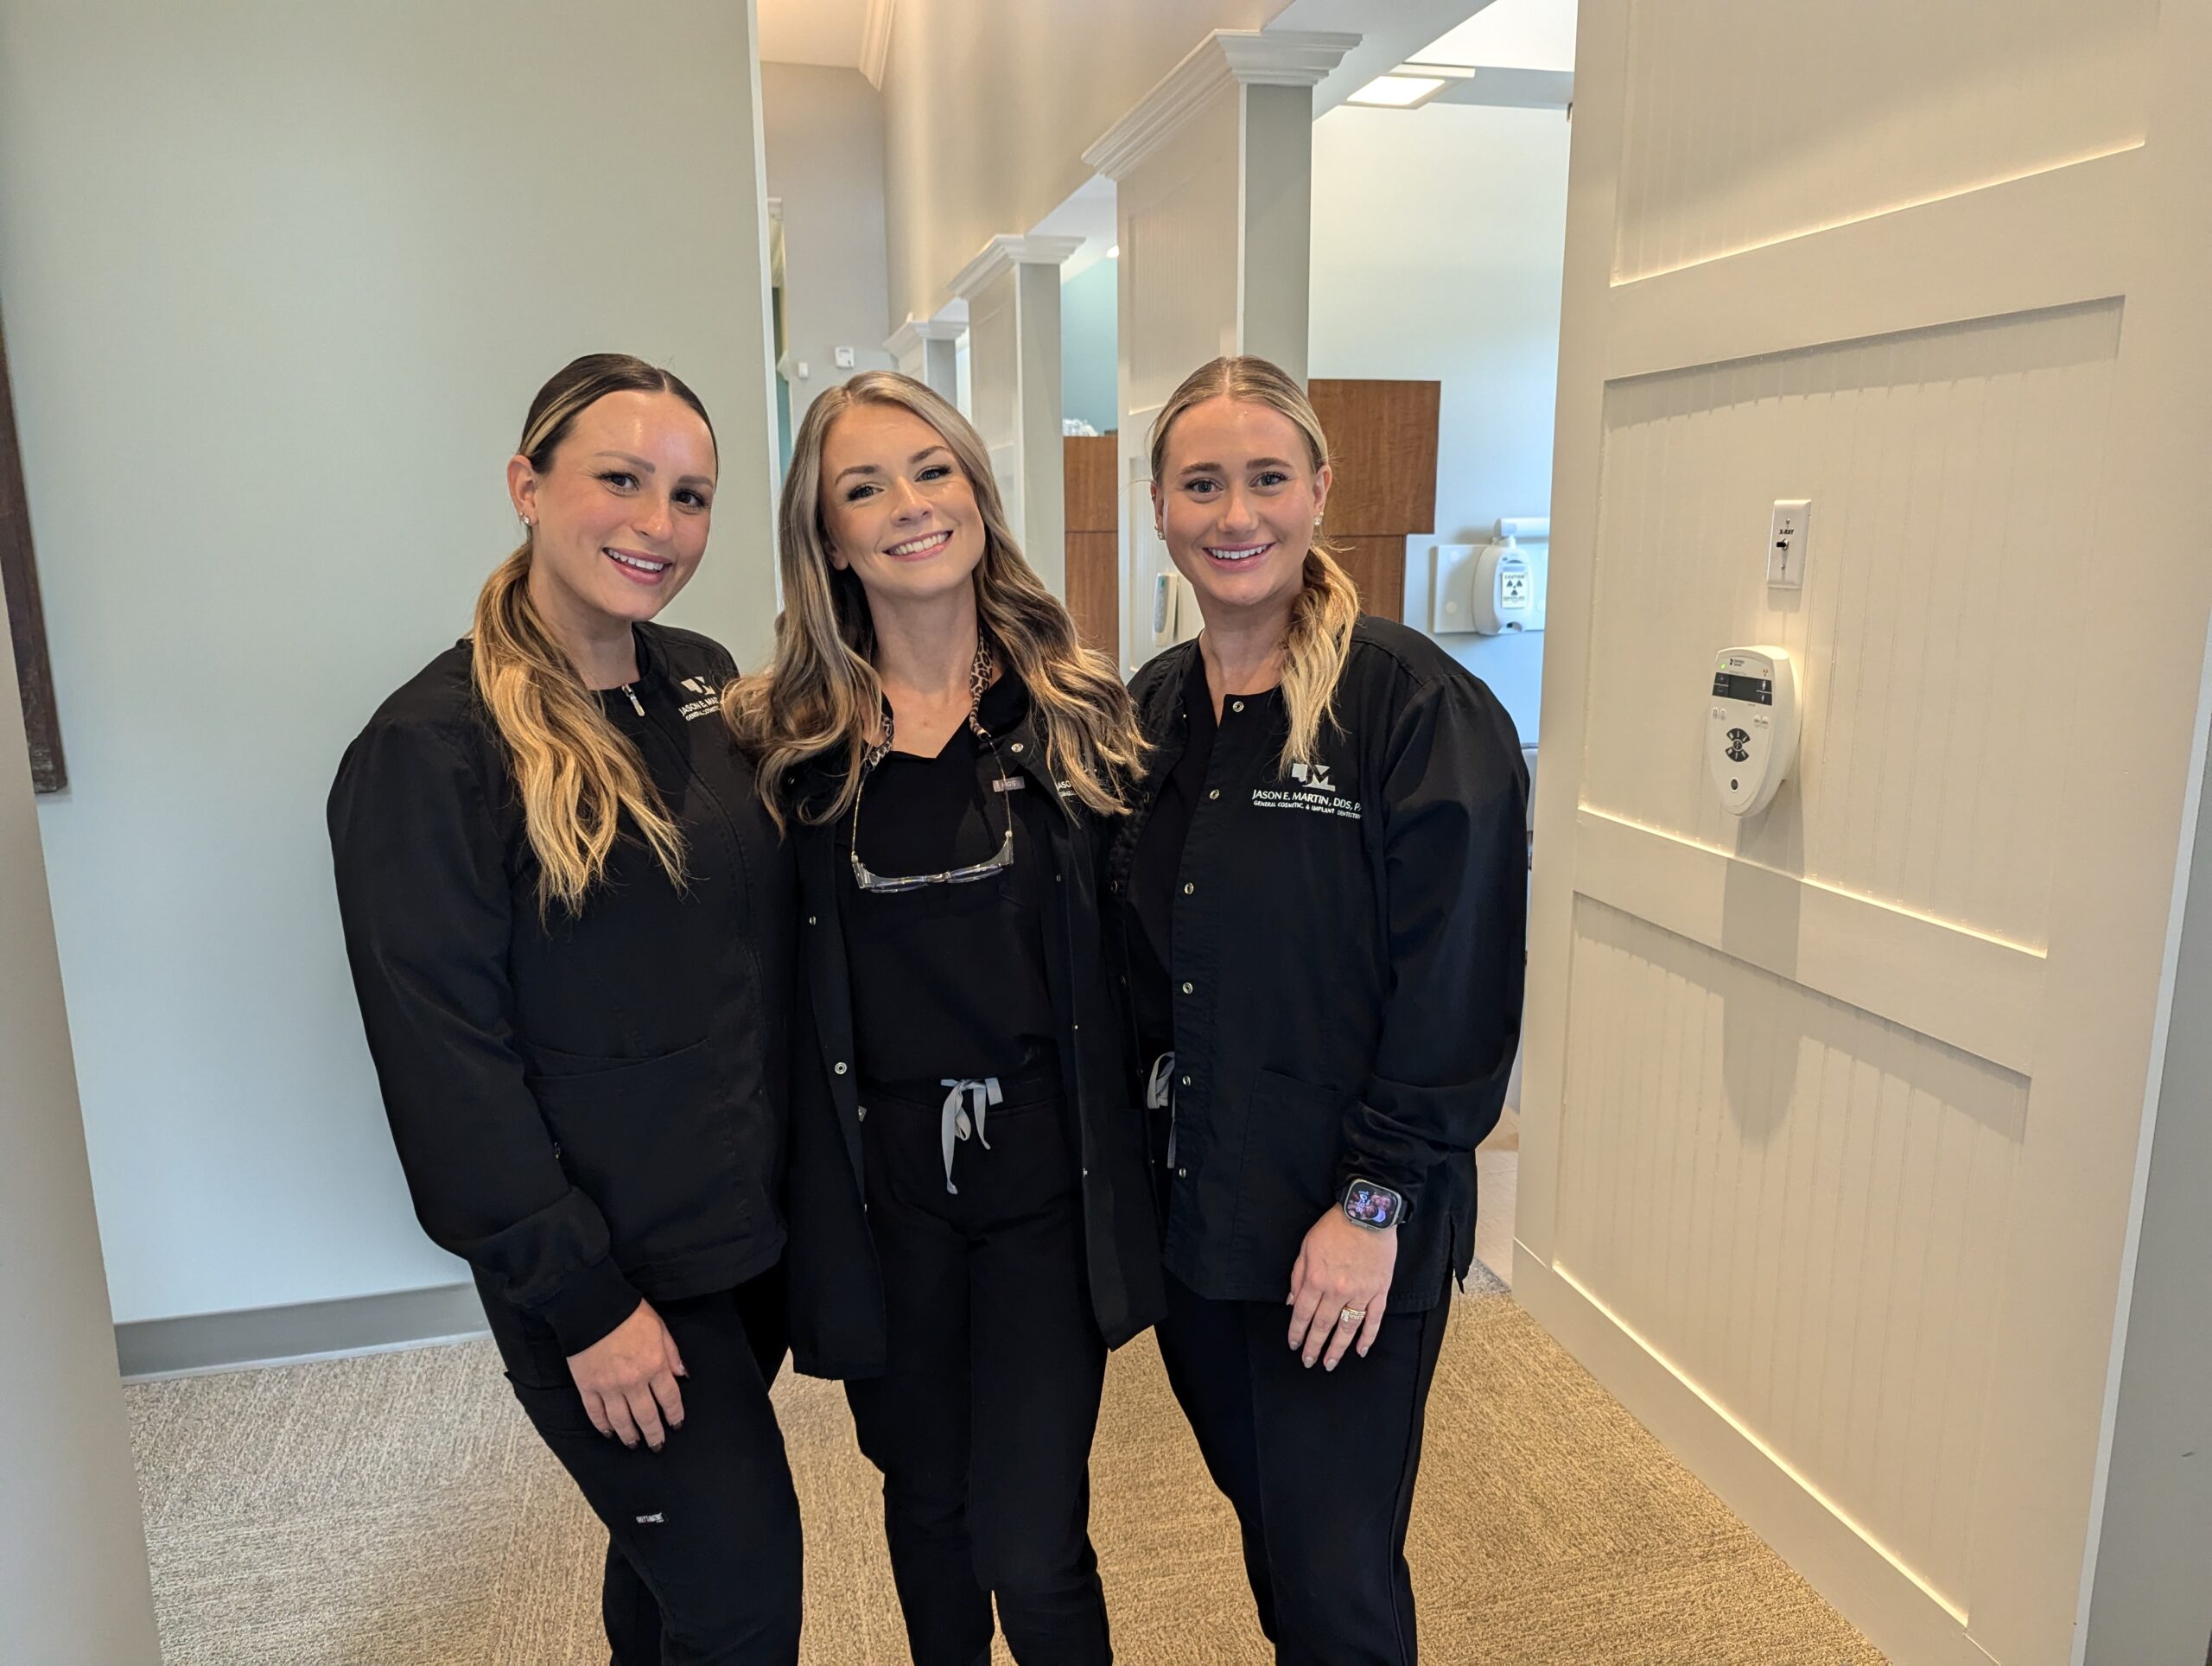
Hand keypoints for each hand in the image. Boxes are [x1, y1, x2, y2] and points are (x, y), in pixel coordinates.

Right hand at [567, 1300, 686, 1449]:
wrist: (591, 1306)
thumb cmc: (628, 1313)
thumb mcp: (659, 1327)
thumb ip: (671, 1353)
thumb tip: (682, 1375)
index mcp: (654, 1365)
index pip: (669, 1399)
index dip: (674, 1415)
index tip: (676, 1425)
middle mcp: (633, 1381)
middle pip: (647, 1416)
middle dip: (654, 1434)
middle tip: (657, 1446)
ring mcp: (608, 1387)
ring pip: (621, 1420)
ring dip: (629, 1435)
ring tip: (634, 1444)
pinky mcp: (587, 1387)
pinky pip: (596, 1413)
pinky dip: (602, 1426)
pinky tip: (609, 1432)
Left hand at [1286, 1207, 1396, 1369]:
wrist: (1367, 1213)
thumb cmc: (1333, 1228)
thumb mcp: (1306, 1248)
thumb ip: (1297, 1277)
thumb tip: (1291, 1302)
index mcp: (1316, 1279)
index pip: (1302, 1314)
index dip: (1297, 1332)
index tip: (1294, 1345)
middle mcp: (1337, 1291)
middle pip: (1323, 1326)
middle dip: (1314, 1346)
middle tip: (1309, 1362)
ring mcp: (1361, 1292)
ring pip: (1347, 1328)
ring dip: (1338, 1348)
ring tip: (1330, 1363)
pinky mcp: (1379, 1291)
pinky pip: (1374, 1319)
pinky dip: (1368, 1337)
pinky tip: (1361, 1350)